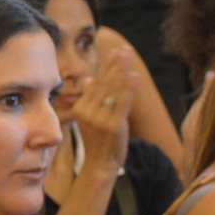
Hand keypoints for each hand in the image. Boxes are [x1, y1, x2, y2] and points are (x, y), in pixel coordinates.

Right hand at [72, 41, 132, 172]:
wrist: (100, 164)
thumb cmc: (98, 141)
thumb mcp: (90, 118)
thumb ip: (90, 98)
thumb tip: (89, 79)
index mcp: (81, 108)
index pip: (96, 83)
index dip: (107, 67)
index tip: (116, 52)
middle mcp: (88, 112)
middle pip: (104, 83)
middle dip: (115, 65)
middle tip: (124, 49)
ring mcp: (100, 119)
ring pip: (113, 90)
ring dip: (122, 71)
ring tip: (129, 56)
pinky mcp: (112, 126)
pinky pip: (122, 104)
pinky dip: (129, 89)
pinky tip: (133, 76)